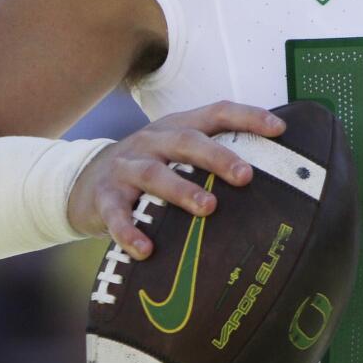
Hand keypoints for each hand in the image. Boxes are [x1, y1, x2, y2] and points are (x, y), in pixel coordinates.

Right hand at [67, 102, 285, 259]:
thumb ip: (211, 159)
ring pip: (154, 174)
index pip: (215, 113)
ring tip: (208, 208)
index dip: (247, 117)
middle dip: (218, 157)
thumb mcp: (176, 153)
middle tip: (245, 176)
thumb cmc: (148, 169)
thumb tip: (274, 178)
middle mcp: (152, 141)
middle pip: (186, 141)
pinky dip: (130, 231)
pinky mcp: (104, 198)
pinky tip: (146, 250)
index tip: (279, 129)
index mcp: (176, 127)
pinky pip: (117, 214)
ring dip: (182, 190)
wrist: (83, 182)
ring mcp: (126, 168)